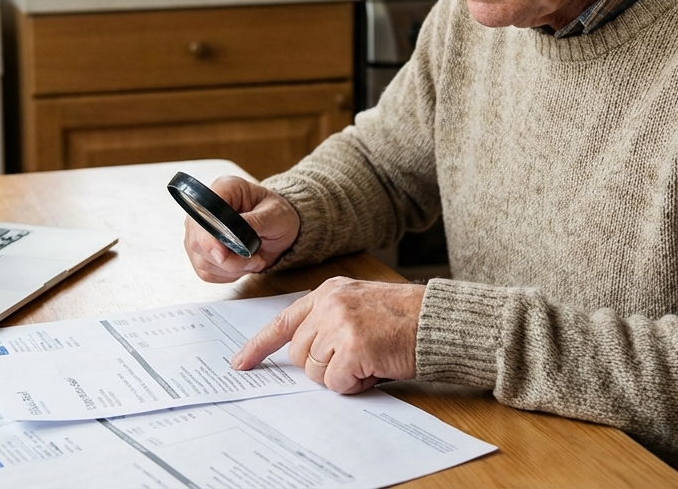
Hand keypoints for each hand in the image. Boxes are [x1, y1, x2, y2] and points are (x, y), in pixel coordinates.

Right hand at [182, 176, 300, 282]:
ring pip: (202, 261)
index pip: (202, 213)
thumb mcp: (275, 215)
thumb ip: (251, 223)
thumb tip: (229, 236)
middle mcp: (204, 209)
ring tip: (254, 259)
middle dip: (228, 260)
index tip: (224, 254)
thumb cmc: (278, 214)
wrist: (280, 228)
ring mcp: (199, 232)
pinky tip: (243, 265)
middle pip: (198, 242)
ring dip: (232, 269)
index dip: (208, 237)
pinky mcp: (201, 252)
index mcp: (223, 189)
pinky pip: (206, 272)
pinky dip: (227, 274)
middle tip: (254, 259)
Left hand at [231, 277, 424, 393]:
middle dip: (321, 365)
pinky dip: (354, 385)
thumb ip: (328, 321)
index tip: (240, 363)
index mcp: (329, 292)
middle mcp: (329, 304)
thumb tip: (305, 355)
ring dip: (340, 375)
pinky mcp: (352, 347)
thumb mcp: (359, 304)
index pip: (283, 321)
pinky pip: (335, 383)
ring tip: (368, 360)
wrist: (436, 321)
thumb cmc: (403, 318)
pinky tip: (374, 369)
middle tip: (354, 358)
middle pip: (299, 353)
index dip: (259, 345)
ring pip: (315, 371)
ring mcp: (339, 325)